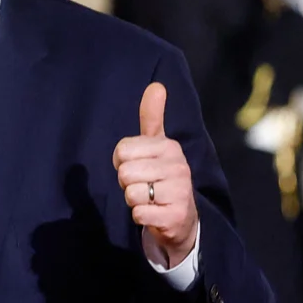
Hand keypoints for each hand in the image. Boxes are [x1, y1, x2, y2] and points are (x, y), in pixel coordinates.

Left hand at [114, 83, 198, 266]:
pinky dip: (140, 216)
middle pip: (124, 172)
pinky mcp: (175, 216)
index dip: (121, 161)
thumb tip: (156, 85)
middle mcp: (179, 166)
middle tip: (143, 185)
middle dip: (126, 182)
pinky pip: (139, 213)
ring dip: (133, 200)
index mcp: (169, 146)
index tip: (137, 166)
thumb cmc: (160, 176)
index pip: (122, 149)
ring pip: (130, 194)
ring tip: (149, 199)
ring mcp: (180, 192)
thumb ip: (152, 116)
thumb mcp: (157, 145)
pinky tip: (154, 213)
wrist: (180, 218)